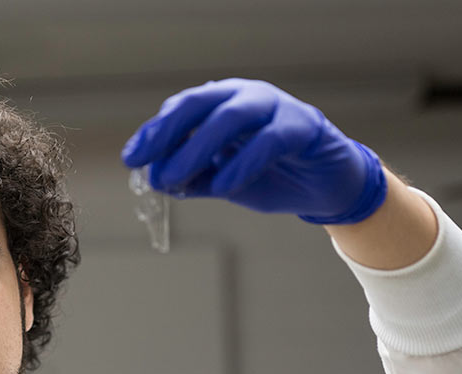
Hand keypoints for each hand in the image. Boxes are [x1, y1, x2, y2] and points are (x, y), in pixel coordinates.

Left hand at [121, 78, 386, 224]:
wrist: (329, 186)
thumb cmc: (274, 175)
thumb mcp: (226, 181)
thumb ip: (196, 178)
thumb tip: (159, 180)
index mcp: (225, 103)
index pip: (183, 109)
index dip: (155, 131)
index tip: (132, 157)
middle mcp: (247, 97)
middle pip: (200, 104)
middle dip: (168, 132)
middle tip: (144, 163)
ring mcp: (277, 108)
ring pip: (231, 118)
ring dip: (196, 149)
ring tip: (173, 178)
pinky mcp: (304, 127)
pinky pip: (268, 141)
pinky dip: (241, 163)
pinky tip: (222, 187)